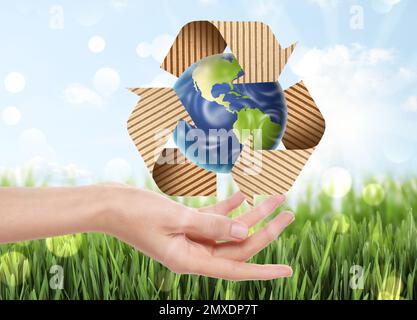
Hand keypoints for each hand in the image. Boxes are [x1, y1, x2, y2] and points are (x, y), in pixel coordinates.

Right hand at [103, 185, 293, 280]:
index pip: (235, 269)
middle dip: (264, 228)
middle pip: (237, 245)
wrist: (109, 204)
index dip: (263, 270)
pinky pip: (213, 218)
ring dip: (250, 213)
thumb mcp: (176, 218)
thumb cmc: (135, 212)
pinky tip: (243, 193)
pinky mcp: (185, 224)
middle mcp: (192, 253)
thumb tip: (245, 230)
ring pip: (228, 229)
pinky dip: (229, 207)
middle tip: (287, 212)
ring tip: (273, 196)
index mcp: (189, 260)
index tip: (288, 270)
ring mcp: (189, 238)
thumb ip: (213, 225)